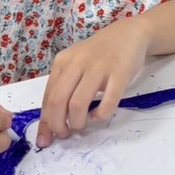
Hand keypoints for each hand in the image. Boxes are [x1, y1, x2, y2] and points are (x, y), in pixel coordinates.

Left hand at [37, 17, 152, 147]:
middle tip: (66, 135)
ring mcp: (99, 67)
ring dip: (78, 123)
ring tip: (82, 126)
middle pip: (58, 101)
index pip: (47, 97)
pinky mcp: (120, 73)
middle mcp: (77, 63)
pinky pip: (107, 102)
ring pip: (78, 104)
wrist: (128, 34)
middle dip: (58, 125)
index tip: (46, 140)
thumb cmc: (98, 55)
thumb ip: (63, 89)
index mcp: (62, 63)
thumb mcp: (75, 66)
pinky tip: (98, 116)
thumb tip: (49, 125)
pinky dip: (100, 116)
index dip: (45, 122)